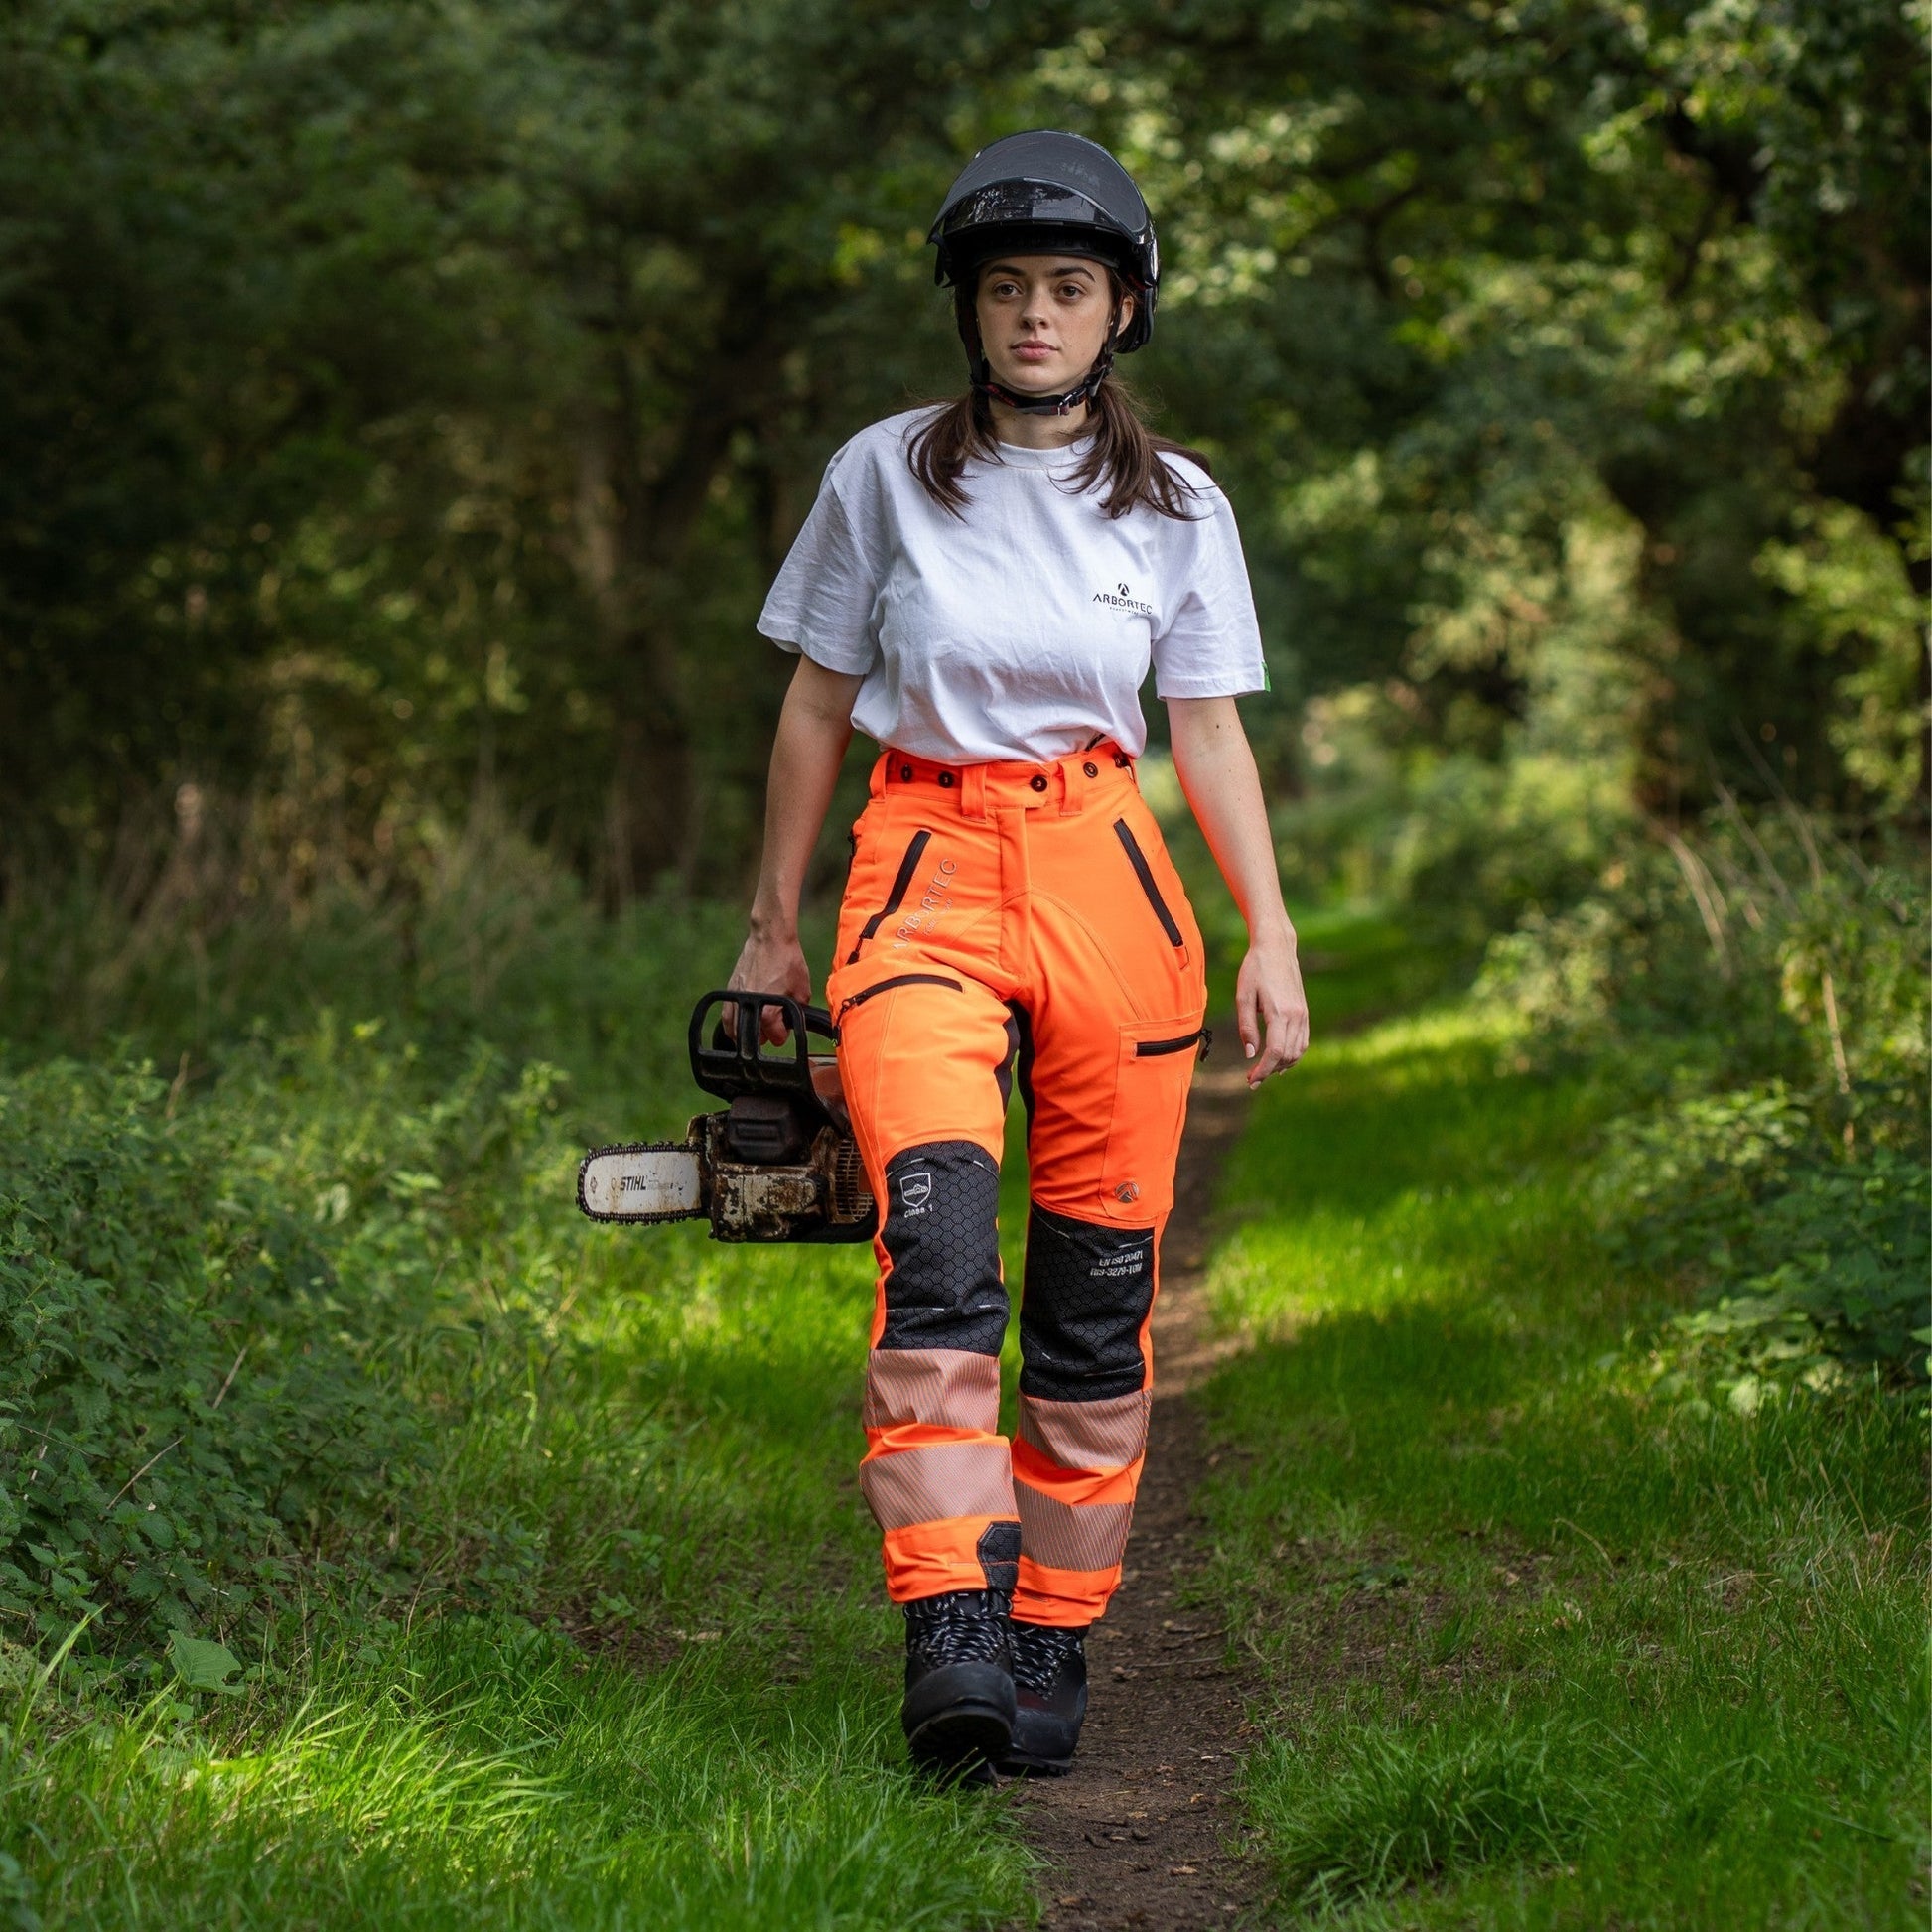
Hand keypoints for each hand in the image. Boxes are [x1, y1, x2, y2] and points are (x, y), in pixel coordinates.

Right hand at [725, 923, 812, 1044]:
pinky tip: (738, 1026)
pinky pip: (726, 1017)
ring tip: (756, 1031)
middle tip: (774, 1026)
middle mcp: (749, 1008)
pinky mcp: (730, 990)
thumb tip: (793, 1023)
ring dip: (747, 1035)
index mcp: (768, 1012)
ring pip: (735, 1032)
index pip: (775, 1038)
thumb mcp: (802, 991)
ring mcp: (737, 999)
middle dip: (766, 1035)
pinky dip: (732, 1025)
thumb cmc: (788, 962)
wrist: (770, 939)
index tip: (786, 1028)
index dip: (783, 1034)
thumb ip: (798, 1013)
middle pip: (754, 1039)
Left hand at [1235, 930, 1309, 1086]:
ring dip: (1282, 1065)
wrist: (1276, 947)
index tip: (1251, 1080)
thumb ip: (1246, 1026)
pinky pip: (1303, 1040)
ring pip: (1298, 1051)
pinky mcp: (1304, 1011)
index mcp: (1279, 1012)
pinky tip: (1279, 1059)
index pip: (1275, 1051)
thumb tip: (1250, 1054)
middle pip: (1287, 1055)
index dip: (1263, 1070)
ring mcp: (1303, 1013)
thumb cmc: (1255, 969)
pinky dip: (1293, 1054)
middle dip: (1270, 1071)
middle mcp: (1296, 1015)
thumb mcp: (1243, 996)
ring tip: (1264, 1071)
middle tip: (1252, 1079)